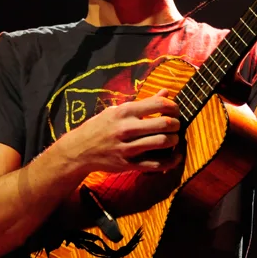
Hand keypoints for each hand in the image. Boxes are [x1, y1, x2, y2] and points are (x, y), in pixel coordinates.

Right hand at [55, 88, 181, 173]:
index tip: (175, 110)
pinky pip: (156, 164)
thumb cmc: (100, 127)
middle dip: (176, 124)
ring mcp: (127, 148)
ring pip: (162, 142)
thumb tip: (166, 93)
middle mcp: (126, 128)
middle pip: (164, 124)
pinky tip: (175, 156)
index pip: (158, 104)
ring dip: (174, 140)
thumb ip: (143, 103)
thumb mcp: (117, 110)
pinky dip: (170, 161)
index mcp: (124, 112)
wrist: (80, 150)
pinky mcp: (129, 164)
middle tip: (176, 125)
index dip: (173, 107)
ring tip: (173, 139)